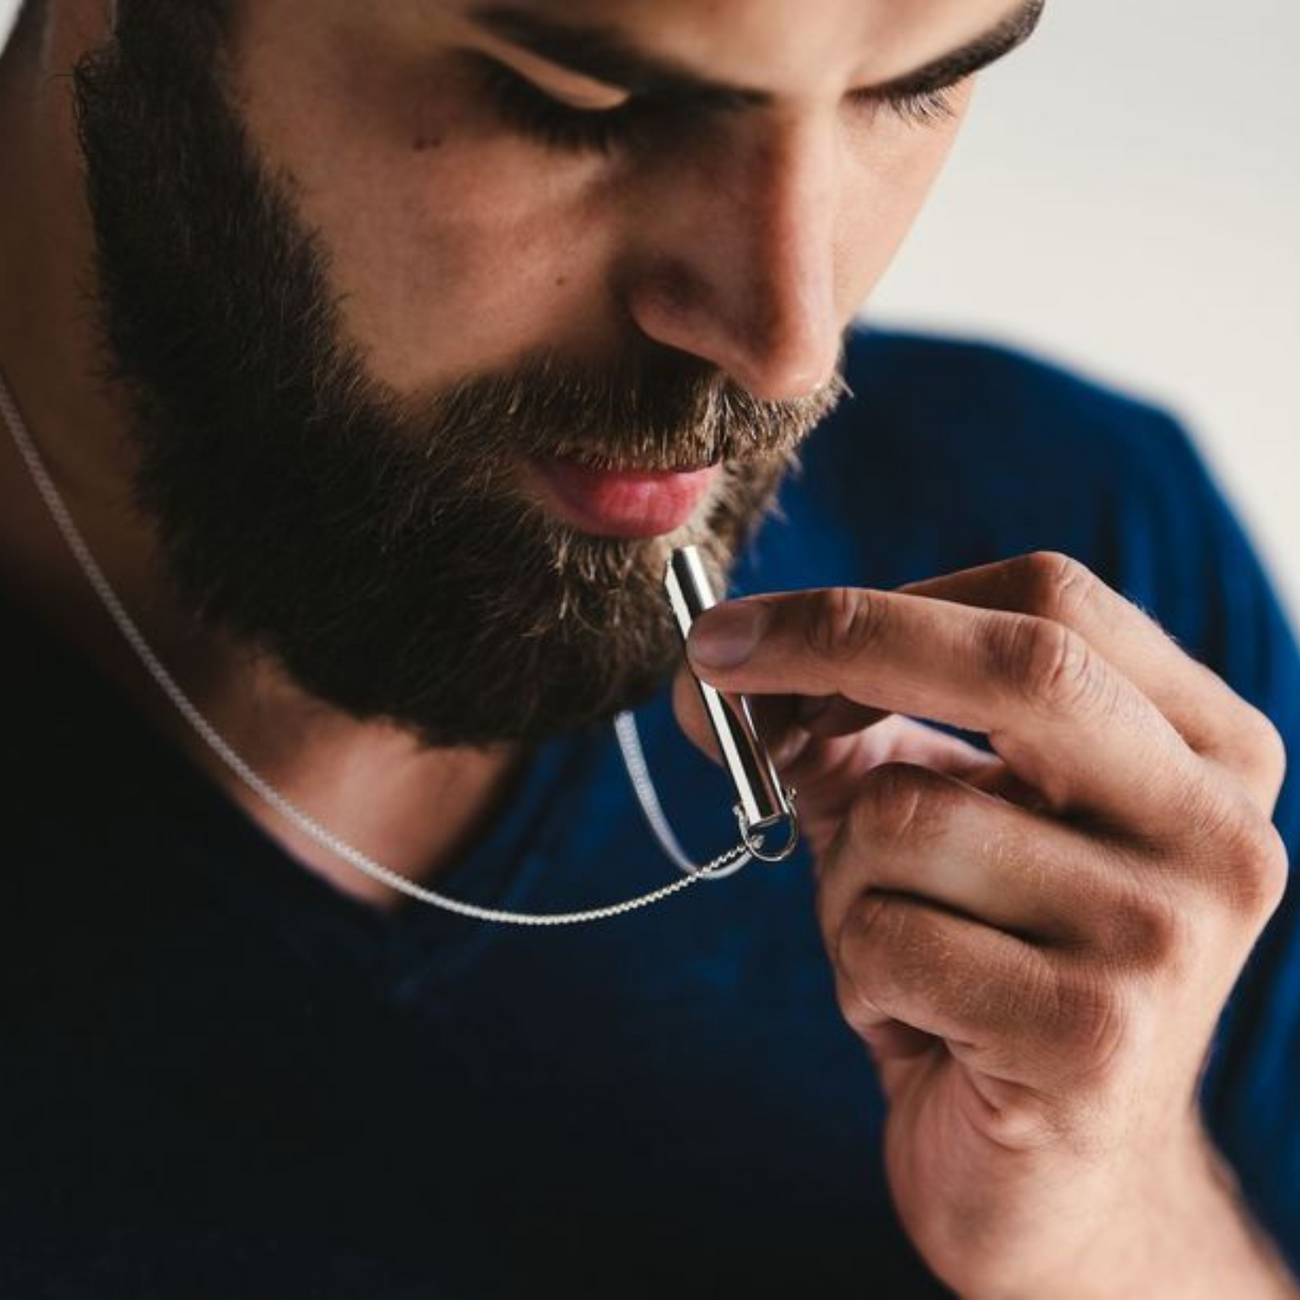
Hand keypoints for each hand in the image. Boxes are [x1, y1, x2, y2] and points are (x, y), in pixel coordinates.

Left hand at [674, 552, 1291, 1295]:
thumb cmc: (978, 968)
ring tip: (898, 949)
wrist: (1049, 1180)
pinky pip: (887, 937)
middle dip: (833, 642)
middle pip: (1021, 662)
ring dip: (846, 880)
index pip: (1047, 600)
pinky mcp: (1096, 1037)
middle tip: (709, 661)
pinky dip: (856, 971)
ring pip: (911, 815)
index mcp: (1202, 749)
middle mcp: (1216, 829)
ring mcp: (1170, 935)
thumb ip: (841, 730)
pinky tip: (916, 1022)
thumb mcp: (921, 822)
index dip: (874, 600)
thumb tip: (713, 669)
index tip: (743, 628)